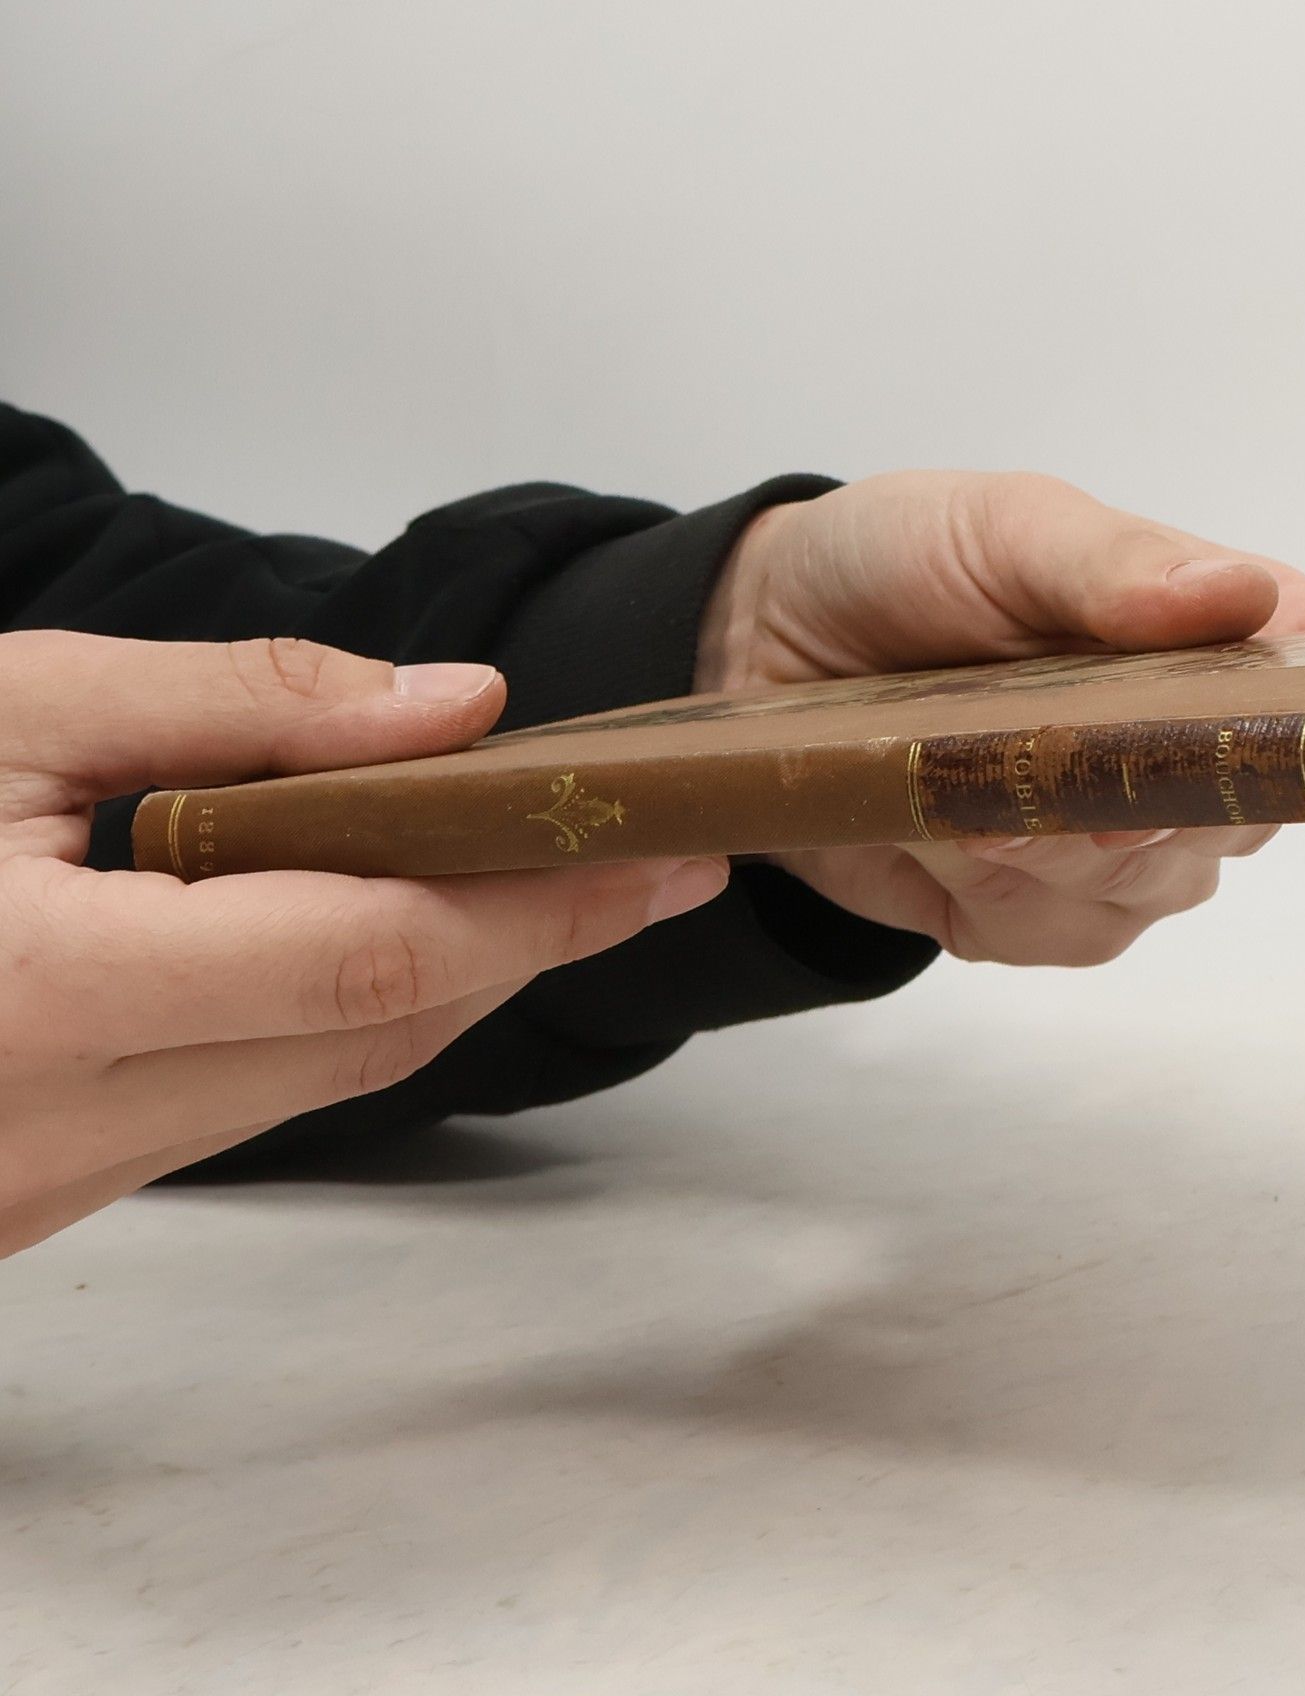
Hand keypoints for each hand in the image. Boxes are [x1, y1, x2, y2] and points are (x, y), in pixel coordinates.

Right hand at [0, 633, 726, 1258]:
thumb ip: (242, 705)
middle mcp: (45, 1128)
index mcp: (30, 997)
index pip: (366, 959)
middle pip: (377, 1032)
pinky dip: (348, 1007)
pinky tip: (400, 924)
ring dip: (453, 974)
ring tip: (548, 874)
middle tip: (643, 855)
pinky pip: (251, 1096)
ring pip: (325, 1075)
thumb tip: (453, 705)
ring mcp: (44, 1182)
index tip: (651, 844)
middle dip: (533, 940)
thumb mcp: (3, 708)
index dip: (535, 900)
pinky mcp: (45, 1188)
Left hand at [695, 471, 1304, 964]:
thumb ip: (1112, 566)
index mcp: (1213, 638)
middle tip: (1028, 752)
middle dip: (1130, 799)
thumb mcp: (999, 528)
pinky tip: (931, 831)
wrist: (769, 648)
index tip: (1259, 734)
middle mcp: (1192, 752)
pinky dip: (981, 894)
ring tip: (948, 775)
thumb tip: (1241, 595)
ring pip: (1140, 892)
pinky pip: (1051, 938)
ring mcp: (1125, 846)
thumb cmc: (901, 563)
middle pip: (1242, 816)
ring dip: (1034, 847)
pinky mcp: (1040, 914)